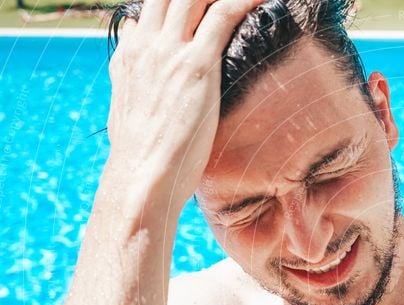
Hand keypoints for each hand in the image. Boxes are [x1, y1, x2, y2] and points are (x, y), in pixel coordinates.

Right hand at [106, 0, 261, 206]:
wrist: (140, 177)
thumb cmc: (141, 156)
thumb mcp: (128, 107)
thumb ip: (132, 76)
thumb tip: (137, 49)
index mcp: (131, 54)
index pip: (152, 6)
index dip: (176, 2)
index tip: (202, 6)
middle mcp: (146, 44)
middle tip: (223, 4)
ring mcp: (169, 51)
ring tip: (252, 0)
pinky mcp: (196, 64)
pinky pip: (223, 14)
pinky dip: (245, 1)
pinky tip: (263, 0)